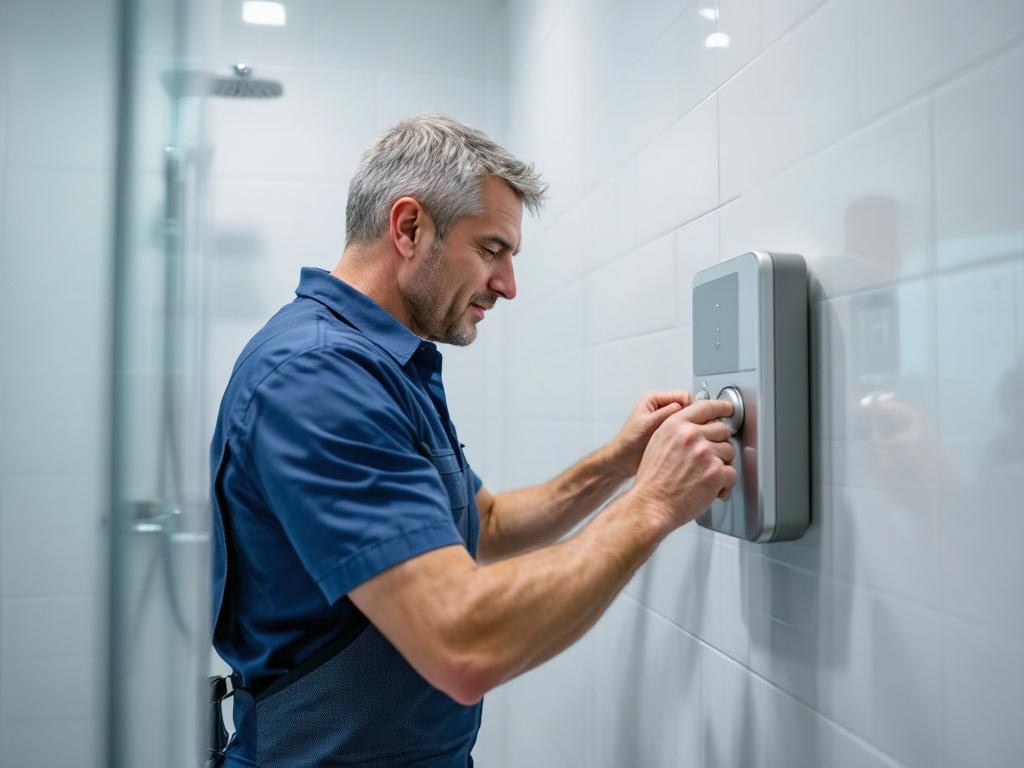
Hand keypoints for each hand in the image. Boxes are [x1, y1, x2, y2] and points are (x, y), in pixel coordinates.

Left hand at [608, 391, 693, 478]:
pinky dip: (685, 435)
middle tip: (686, 431)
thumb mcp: (648, 424)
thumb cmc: (629, 442)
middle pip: (686, 407)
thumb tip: (684, 406)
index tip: (690, 421)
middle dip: (688, 419)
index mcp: (653, 399)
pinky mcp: (668, 431)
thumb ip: (666, 413)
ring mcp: (665, 419)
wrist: (623, 460)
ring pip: (687, 419)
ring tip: (680, 439)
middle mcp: (660, 407)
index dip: (689, 407)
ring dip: (686, 428)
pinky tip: (680, 443)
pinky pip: (684, 430)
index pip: (682, 395)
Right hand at [631, 399, 737, 532]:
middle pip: (721, 430)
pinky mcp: (716, 472)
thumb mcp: (657, 444)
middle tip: (711, 457)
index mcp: (675, 425)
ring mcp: (705, 453)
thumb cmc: (652, 480)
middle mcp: (691, 435)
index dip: (720, 407)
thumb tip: (694, 428)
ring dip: (721, 465)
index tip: (727, 409)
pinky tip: (712, 490)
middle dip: (719, 444)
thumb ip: (676, 431)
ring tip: (706, 477)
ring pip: (729, 451)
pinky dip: (724, 484)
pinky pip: (731, 473)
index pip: (705, 407)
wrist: (651, 504)